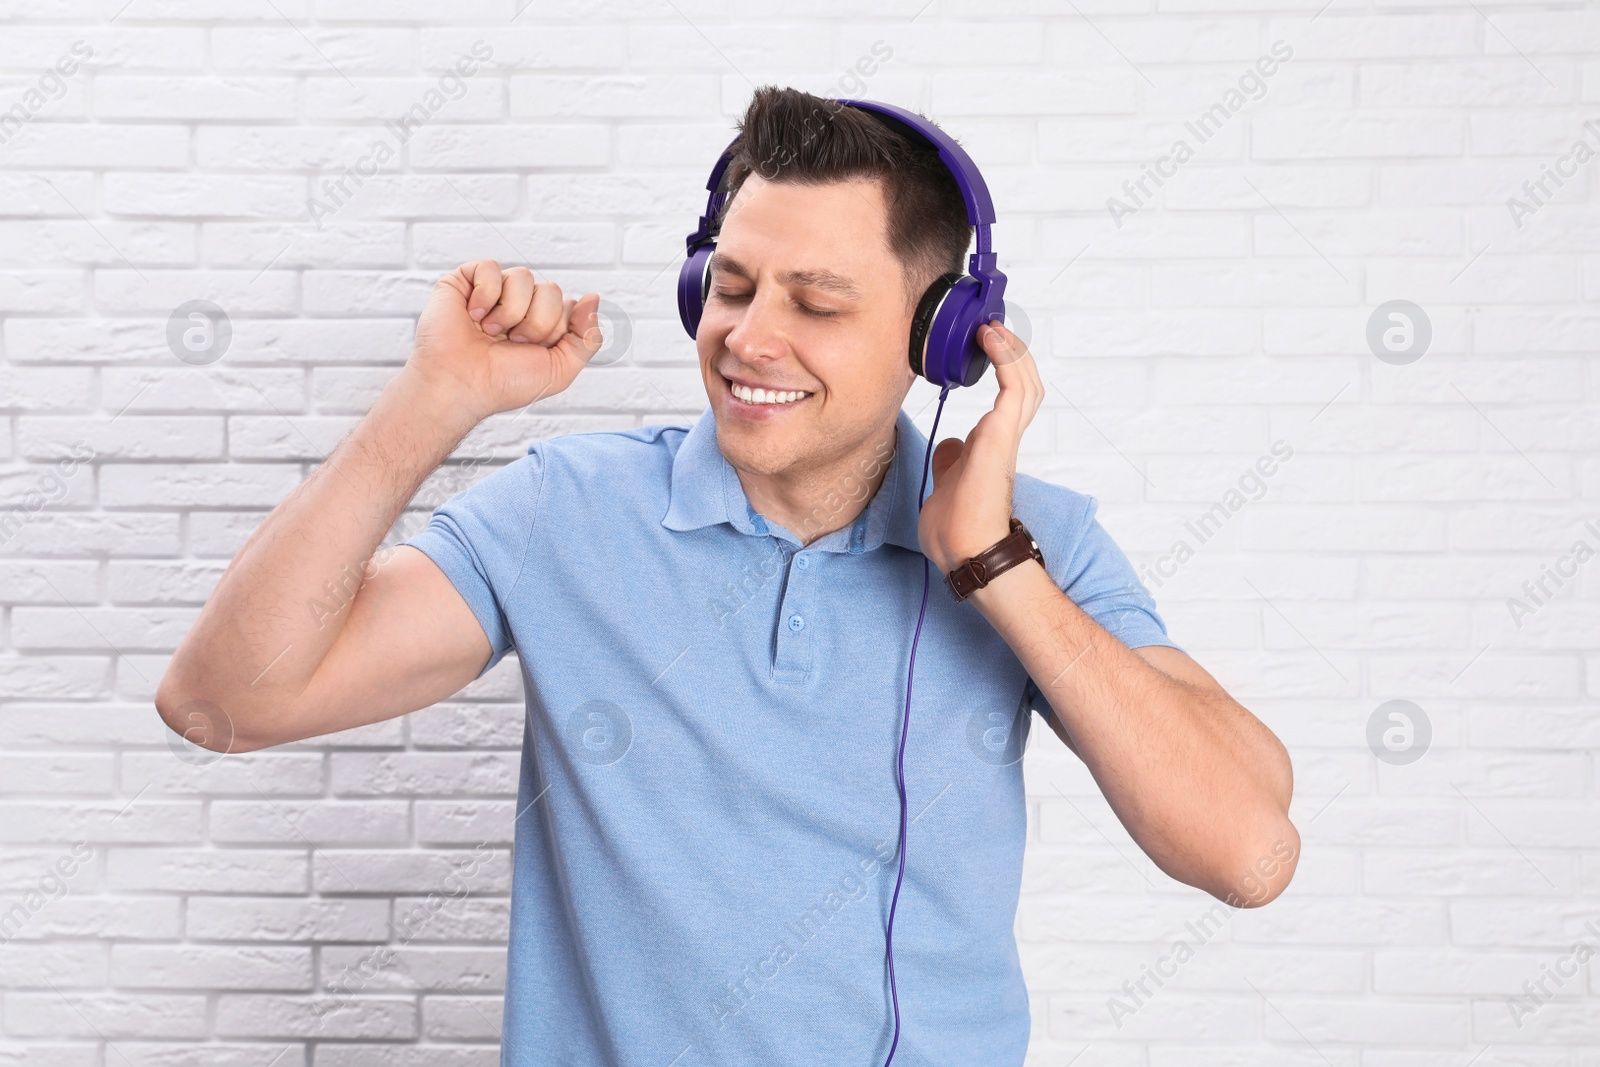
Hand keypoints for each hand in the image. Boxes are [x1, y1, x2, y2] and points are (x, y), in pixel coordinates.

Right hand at [407, 259, 603, 423]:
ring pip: (522, 276)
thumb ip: (586, 338)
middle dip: (537, 322)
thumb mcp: (560, 370)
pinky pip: (489, 267)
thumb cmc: (504, 383)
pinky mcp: (465, 282)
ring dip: (511, 311)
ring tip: (491, 332)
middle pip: (550, 289)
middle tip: (513, 342)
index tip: (536, 350)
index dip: (555, 329)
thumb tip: (593, 297)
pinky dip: (486, 294)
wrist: (461, 385)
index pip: (568, 305)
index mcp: (542, 324)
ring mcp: (493, 293)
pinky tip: (473, 315)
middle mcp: (519, 306)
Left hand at [917, 321, 1044, 573]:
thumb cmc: (956, 530)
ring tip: (993, 326)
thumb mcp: (948, 484)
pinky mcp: (1002, 435)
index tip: (987, 344)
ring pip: (1026, 382)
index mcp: (993, 449)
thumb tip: (952, 446)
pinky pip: (1014, 386)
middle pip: (1025, 385)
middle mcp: (1004, 439)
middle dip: (1012, 353)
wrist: (964, 551)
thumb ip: (953, 462)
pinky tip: (991, 337)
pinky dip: (1005, 358)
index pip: (1009, 400)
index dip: (1004, 369)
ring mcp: (1006, 436)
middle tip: (993, 327)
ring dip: (1011, 350)